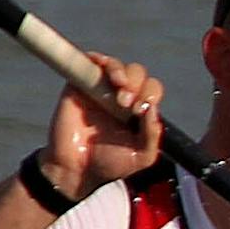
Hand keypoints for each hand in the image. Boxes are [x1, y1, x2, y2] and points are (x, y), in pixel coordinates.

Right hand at [39, 54, 163, 198]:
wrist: (77, 169)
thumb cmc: (110, 163)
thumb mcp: (141, 156)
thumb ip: (152, 135)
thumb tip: (152, 108)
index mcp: (139, 110)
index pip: (151, 89)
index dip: (150, 94)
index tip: (139, 110)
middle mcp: (121, 96)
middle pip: (136, 73)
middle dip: (136, 83)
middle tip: (126, 103)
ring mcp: (100, 89)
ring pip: (116, 65)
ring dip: (120, 71)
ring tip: (118, 85)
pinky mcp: (79, 84)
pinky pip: (90, 62)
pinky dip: (97, 59)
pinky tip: (100, 64)